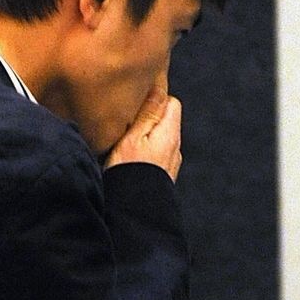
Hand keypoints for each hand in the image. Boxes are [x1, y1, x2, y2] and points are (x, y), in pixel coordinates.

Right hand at [102, 63, 182, 178]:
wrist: (134, 213)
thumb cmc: (129, 172)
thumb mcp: (133, 136)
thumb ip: (147, 112)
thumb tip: (159, 86)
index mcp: (170, 133)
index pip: (171, 101)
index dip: (154, 97)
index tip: (135, 101)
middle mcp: (175, 148)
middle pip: (166, 120)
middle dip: (148, 117)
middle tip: (126, 121)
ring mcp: (170, 164)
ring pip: (160, 138)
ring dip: (146, 136)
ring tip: (125, 141)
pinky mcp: (162, 177)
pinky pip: (156, 155)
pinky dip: (145, 152)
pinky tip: (130, 159)